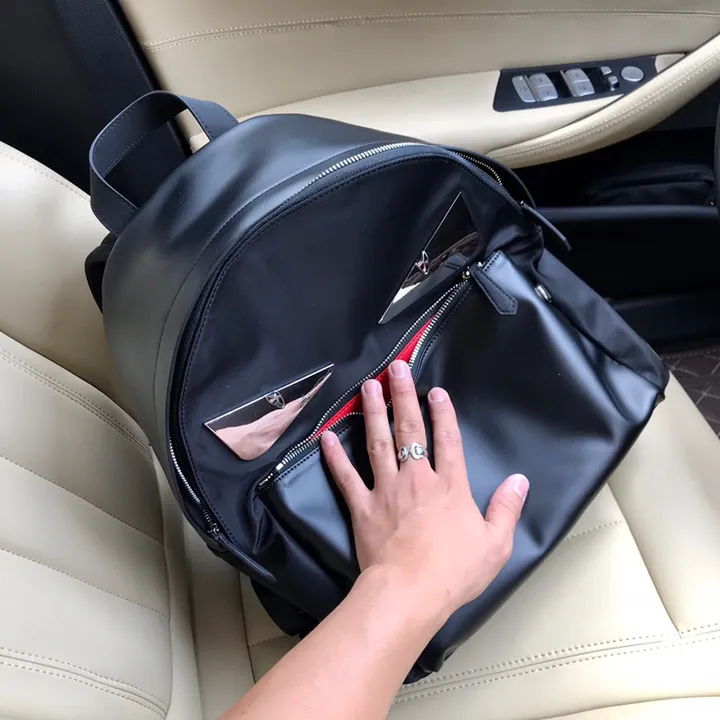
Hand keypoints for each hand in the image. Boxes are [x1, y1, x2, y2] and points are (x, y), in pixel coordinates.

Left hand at [321, 359, 528, 622]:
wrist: (411, 593)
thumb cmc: (455, 571)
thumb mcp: (496, 544)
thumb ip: (507, 508)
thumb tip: (520, 480)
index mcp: (450, 486)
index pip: (447, 440)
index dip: (443, 413)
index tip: (436, 390)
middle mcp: (416, 479)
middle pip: (409, 430)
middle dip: (403, 396)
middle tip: (396, 368)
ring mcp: (386, 490)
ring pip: (378, 443)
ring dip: (372, 413)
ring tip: (368, 387)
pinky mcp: (362, 507)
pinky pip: (347, 477)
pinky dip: (336, 457)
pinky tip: (327, 437)